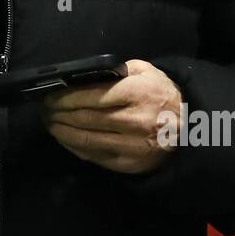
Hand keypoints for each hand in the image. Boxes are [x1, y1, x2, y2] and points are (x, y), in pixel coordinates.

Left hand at [39, 58, 181, 174]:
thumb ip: (117, 71)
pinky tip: (65, 138)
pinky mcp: (129, 164)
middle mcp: (134, 120)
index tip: (50, 96)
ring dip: (61, 132)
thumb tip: (83, 76)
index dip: (65, 97)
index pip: (92, 96)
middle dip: (58, 114)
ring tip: (49, 123)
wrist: (190, 128)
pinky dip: (74, 147)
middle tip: (44, 110)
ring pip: (85, 139)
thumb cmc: (162, 94)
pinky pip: (94, 156)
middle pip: (85, 118)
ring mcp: (132, 146)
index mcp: (138, 93)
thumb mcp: (146, 71)